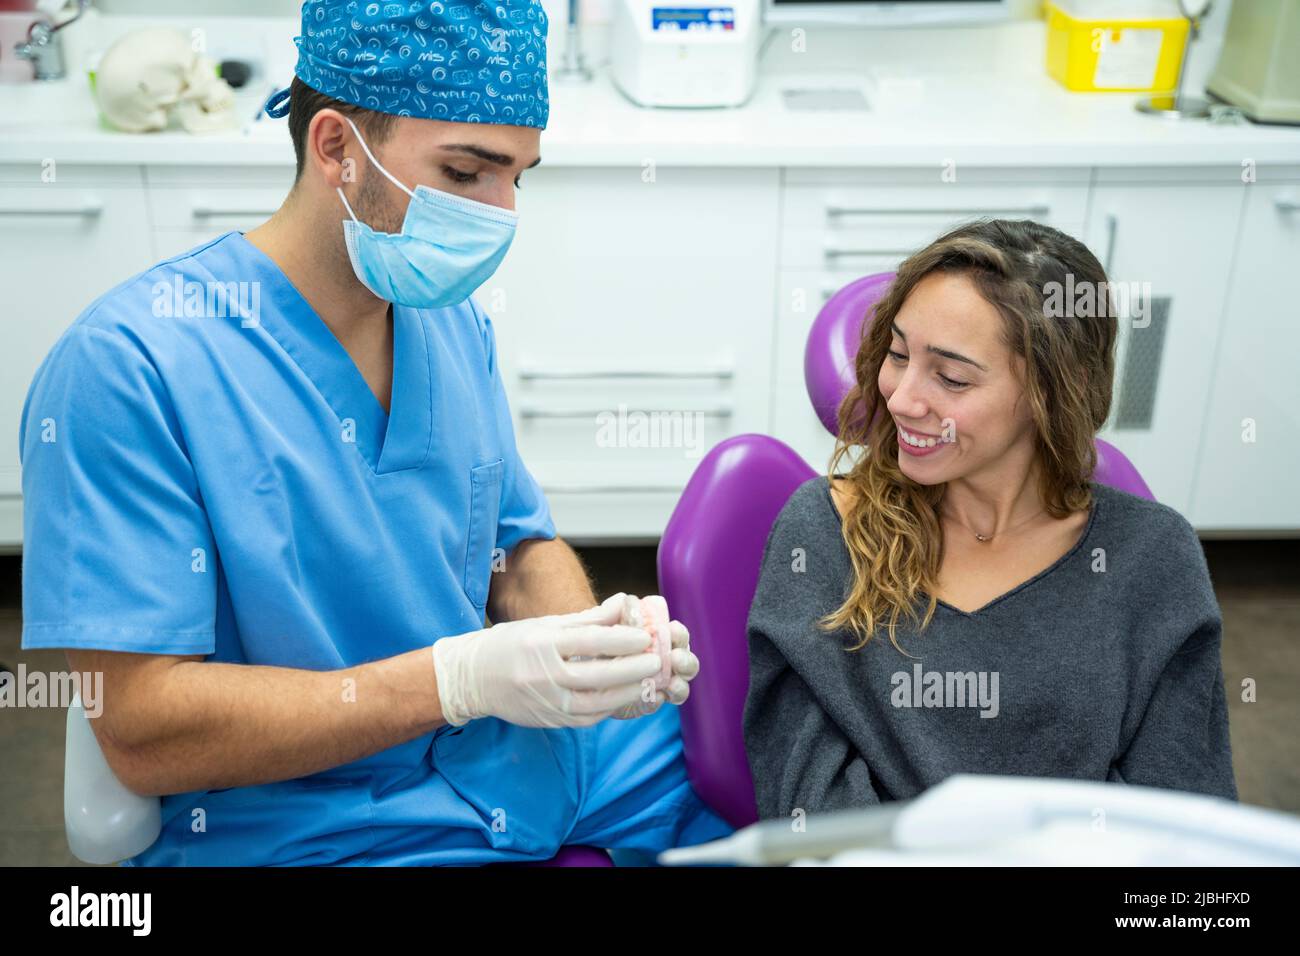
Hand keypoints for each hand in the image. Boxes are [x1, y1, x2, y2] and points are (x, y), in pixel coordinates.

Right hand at [431, 594, 662, 728]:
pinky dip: (608, 708)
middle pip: (597, 674)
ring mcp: (546, 701)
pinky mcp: (549, 720)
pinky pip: (586, 718)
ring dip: (626, 693)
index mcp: (542, 643)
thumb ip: (586, 619)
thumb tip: (623, 605)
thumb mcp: (544, 624)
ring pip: (595, 702)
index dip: (621, 639)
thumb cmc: (511, 645)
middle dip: (631, 668)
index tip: (645, 636)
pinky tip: (625, 696)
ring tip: (648, 682)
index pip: (589, 641)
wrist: (472, 679)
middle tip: (655, 661)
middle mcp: (543, 674)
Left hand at [610, 594, 700, 719]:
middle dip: (686, 660)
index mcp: (662, 638)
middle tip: (676, 659)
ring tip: (672, 683)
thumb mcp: (602, 626)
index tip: (672, 630)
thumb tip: (622, 599)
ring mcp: (660, 683)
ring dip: (680, 683)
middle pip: (687, 661)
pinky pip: (660, 702)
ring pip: (681, 685)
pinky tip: (653, 696)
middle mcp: (666, 661)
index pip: (678, 634)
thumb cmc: (599, 642)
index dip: (679, 633)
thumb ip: (612, 612)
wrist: (583, 671)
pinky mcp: (648, 701)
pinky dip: (659, 700)